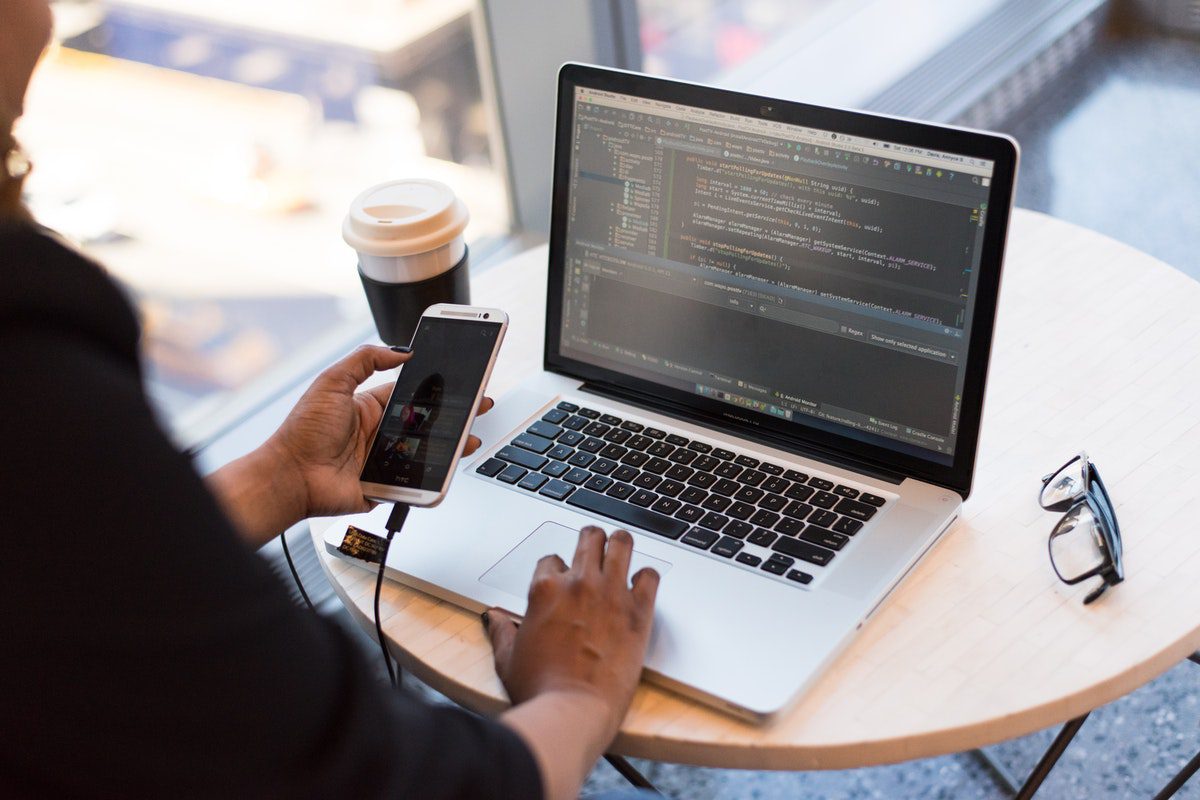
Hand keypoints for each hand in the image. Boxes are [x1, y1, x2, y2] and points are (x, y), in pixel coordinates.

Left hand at [267, 345, 492, 519]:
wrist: (290, 476)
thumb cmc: (302, 432)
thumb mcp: (331, 382)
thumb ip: (364, 360)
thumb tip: (400, 350)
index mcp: (369, 407)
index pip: (411, 394)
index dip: (436, 388)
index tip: (458, 381)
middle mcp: (379, 433)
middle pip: (426, 423)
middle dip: (454, 415)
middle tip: (478, 406)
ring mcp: (384, 460)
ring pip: (427, 451)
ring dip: (451, 445)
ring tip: (471, 437)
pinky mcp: (386, 485)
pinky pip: (416, 480)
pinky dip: (434, 476)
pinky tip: (450, 465)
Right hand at [485, 527, 659, 744]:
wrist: (573, 710)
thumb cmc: (540, 689)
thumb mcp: (508, 659)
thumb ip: (502, 631)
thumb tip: (494, 618)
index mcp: (545, 590)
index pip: (551, 559)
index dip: (557, 569)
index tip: (562, 581)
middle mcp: (579, 583)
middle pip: (589, 538)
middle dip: (591, 540)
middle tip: (595, 549)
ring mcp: (611, 593)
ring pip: (622, 543)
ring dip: (620, 545)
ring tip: (621, 550)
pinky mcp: (638, 611)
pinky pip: (650, 575)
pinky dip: (647, 577)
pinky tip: (641, 586)